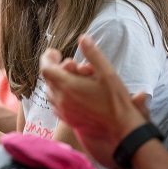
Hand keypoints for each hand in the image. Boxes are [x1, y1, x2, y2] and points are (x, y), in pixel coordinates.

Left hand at [41, 36, 146, 166]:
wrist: (121, 130)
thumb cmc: (116, 101)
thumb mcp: (108, 73)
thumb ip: (93, 55)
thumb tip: (83, 38)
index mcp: (68, 86)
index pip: (45, 68)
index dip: (48, 57)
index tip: (56, 52)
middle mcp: (61, 99)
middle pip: (47, 79)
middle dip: (55, 67)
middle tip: (67, 63)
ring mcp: (63, 111)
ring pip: (50, 91)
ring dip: (57, 81)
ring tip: (71, 76)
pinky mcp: (67, 120)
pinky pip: (56, 103)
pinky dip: (59, 94)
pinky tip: (73, 92)